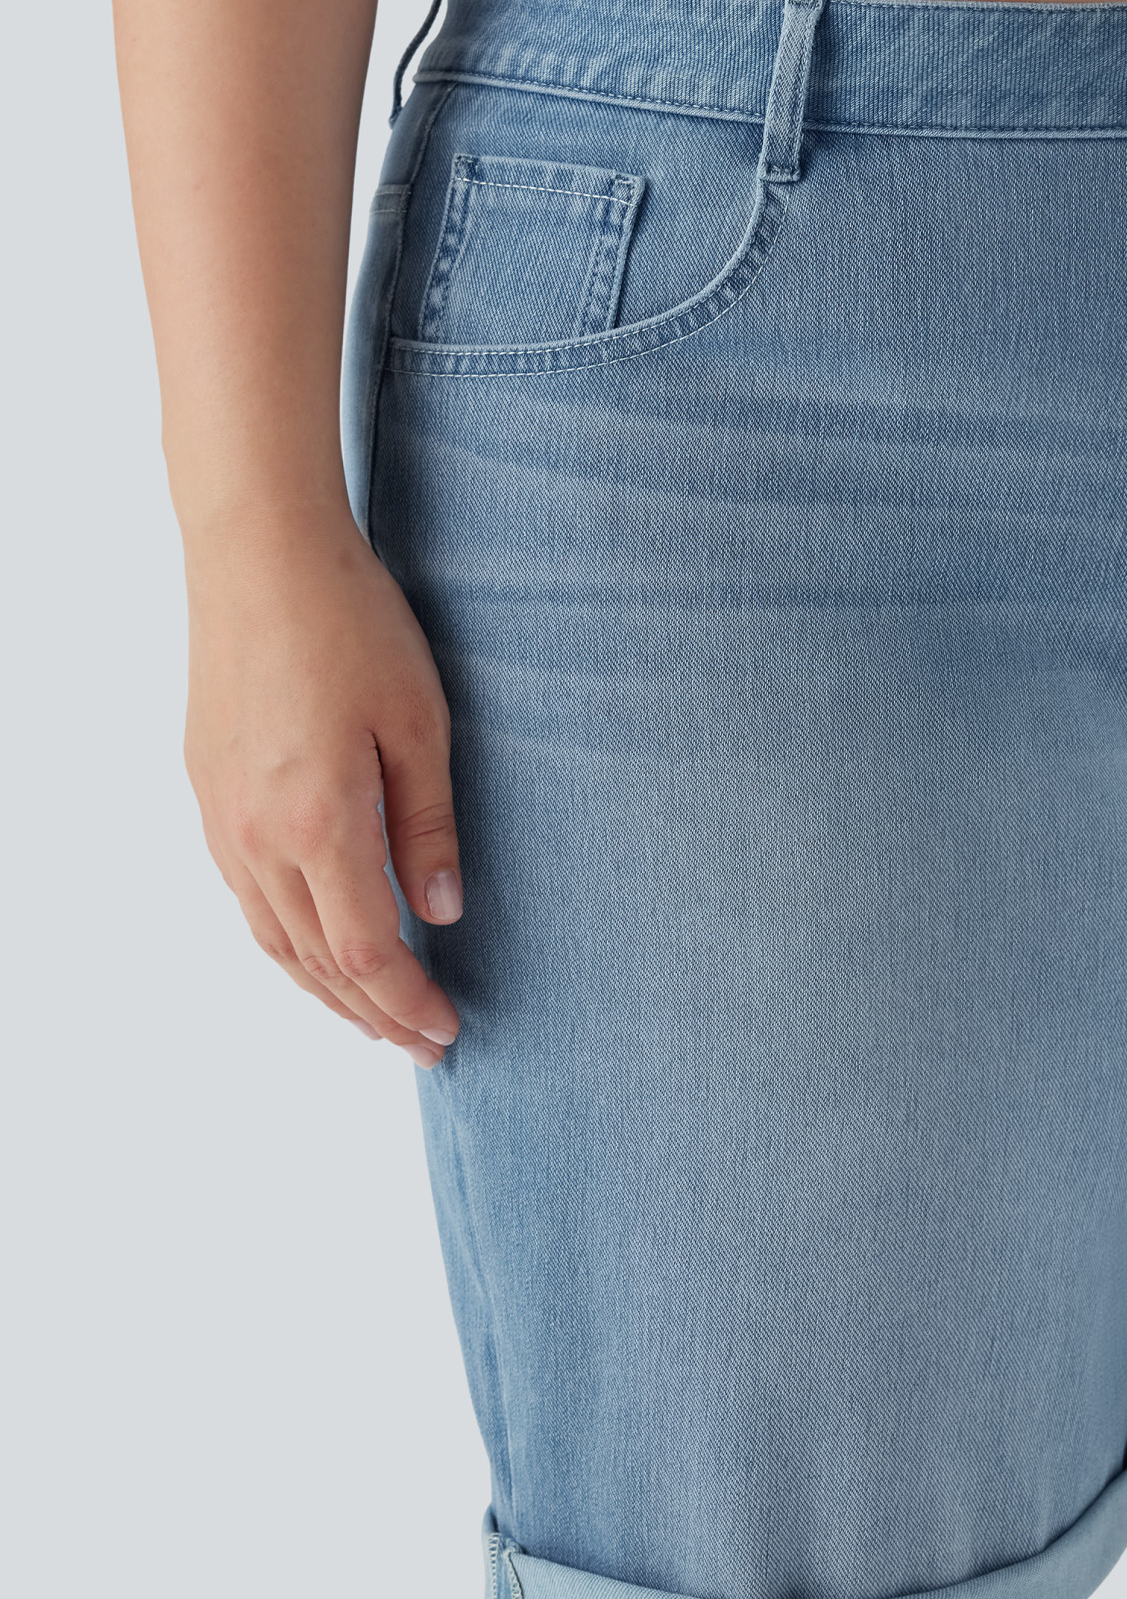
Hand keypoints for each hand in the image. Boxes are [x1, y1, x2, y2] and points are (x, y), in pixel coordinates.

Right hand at [185, 516, 461, 1066]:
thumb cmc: (350, 624)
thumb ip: (428, 826)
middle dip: (372, 1014)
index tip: (447, 1031)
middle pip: (316, 962)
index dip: (409, 1002)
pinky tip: (318, 943)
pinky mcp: (208, 791)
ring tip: (372, 1017)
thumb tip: (442, 910)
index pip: (369, 953)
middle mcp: (256, 837)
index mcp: (317, 825)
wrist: (258, 553)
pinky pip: (247, 896)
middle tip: (421, 1046)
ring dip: (324, 989)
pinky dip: (288, 940)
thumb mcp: (420, 724)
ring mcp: (222, 817)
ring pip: (273, 937)